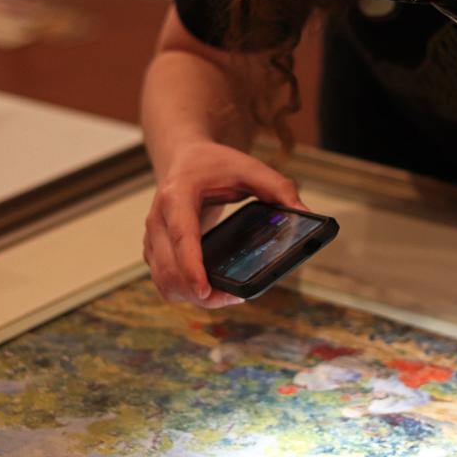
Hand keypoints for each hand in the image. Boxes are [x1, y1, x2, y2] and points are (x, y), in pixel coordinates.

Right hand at [143, 140, 307, 307]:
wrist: (184, 158)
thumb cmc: (217, 164)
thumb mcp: (250, 168)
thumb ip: (278, 188)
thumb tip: (304, 213)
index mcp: (177, 196)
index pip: (182, 237)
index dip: (191, 267)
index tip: (205, 291)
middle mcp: (157, 219)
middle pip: (169, 269)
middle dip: (199, 293)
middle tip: (236, 297)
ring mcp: (152, 237)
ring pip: (163, 282)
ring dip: (192, 297)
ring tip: (229, 295)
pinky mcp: (154, 251)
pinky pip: (164, 282)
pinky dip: (185, 293)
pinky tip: (213, 290)